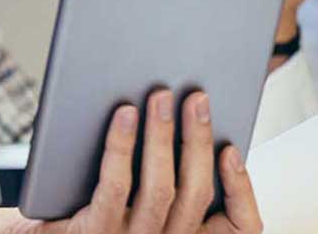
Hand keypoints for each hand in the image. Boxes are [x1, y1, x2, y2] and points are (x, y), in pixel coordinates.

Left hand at [0, 91, 261, 233]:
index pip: (235, 229)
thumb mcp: (131, 194)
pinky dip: (122, 147)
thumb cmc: (76, 204)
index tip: (232, 146)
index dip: (241, 189)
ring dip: (163, 137)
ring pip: (160, 190)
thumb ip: (159, 170)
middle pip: (194, 195)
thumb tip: (180, 111)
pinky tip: (124, 114)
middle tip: (197, 96)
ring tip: (161, 96)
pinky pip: (114, 188)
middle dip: (198, 141)